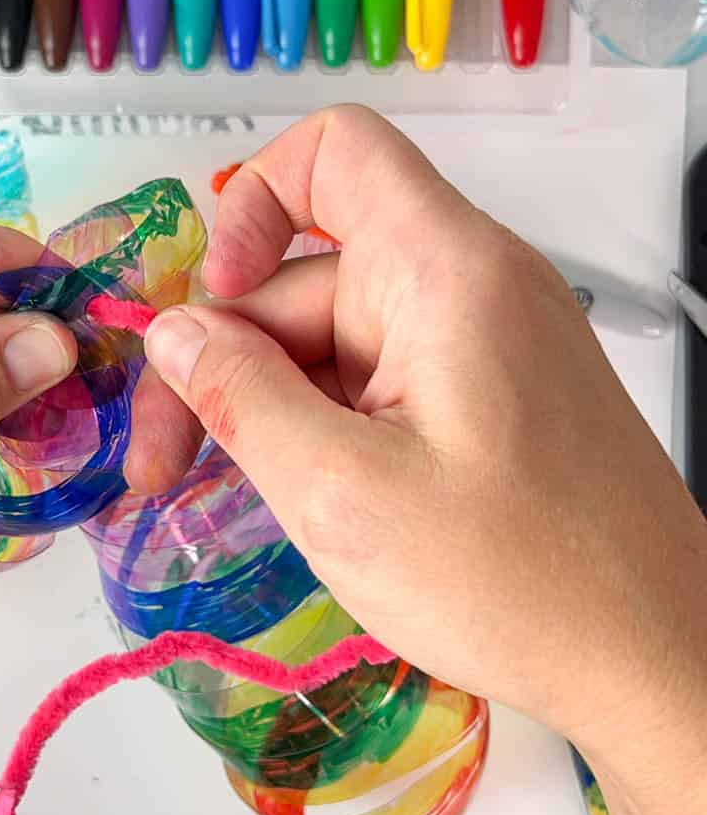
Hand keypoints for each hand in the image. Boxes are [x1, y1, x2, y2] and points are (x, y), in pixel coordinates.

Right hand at [127, 106, 706, 757]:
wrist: (656, 662)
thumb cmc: (515, 582)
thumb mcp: (342, 493)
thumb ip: (241, 399)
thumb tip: (173, 333)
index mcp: (442, 271)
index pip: (336, 152)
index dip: (252, 202)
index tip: (219, 305)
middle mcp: (462, 285)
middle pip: (305, 277)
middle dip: (223, 362)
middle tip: (159, 469)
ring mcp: (474, 343)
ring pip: (329, 340)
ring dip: (265, 407)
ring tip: (230, 496)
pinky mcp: (480, 396)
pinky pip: (369, 381)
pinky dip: (318, 425)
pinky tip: (299, 496)